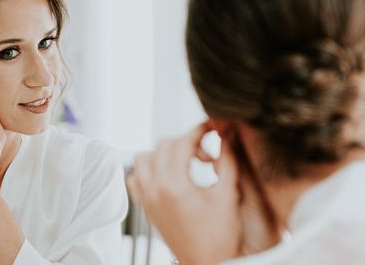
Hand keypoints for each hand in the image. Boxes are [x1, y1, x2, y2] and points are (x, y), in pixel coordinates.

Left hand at [127, 123, 242, 264]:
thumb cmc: (222, 236)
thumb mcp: (229, 194)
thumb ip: (228, 158)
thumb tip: (227, 131)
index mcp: (175, 186)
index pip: (182, 142)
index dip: (200, 131)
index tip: (213, 128)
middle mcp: (155, 190)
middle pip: (163, 145)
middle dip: (186, 141)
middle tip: (206, 151)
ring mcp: (147, 200)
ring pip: (144, 159)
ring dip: (164, 153)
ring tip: (186, 162)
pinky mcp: (146, 208)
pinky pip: (135, 179)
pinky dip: (147, 170)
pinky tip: (168, 175)